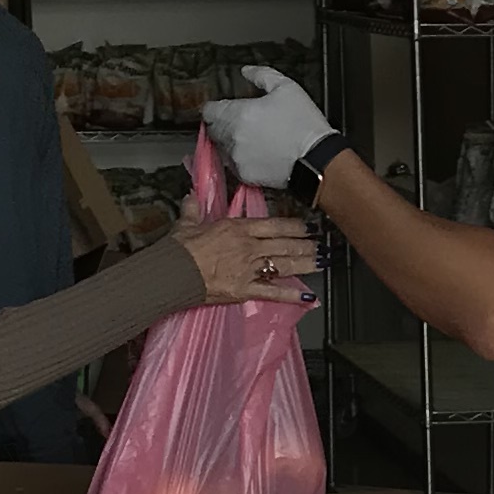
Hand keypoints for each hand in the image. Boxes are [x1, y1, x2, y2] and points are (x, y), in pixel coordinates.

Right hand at [181, 208, 319, 306]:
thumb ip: (193, 209)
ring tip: (320, 263)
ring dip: (305, 264)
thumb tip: (190, 197)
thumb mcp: (186, 224)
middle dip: (305, 245)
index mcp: (237, 229)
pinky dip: (291, 295)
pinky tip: (307, 296)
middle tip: (320, 245)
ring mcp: (249, 269)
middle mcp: (248, 247)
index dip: (294, 226)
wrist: (173, 273)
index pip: (273, 225)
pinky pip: (273, 292)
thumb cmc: (179, 249)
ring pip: (284, 265)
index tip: (306, 227)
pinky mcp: (245, 290)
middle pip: (284, 245)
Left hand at [203, 72, 334, 192]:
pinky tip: (256, 153)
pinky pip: (234, 165)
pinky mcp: (245, 176)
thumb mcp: (286, 87)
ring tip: (250, 138)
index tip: (223, 107)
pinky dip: (240, 159)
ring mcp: (237, 159)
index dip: (215, 107)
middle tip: (240, 122)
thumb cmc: (304, 123)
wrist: (317, 159)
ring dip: (229, 142)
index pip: (209, 111)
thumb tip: (246, 71)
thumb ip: (261, 75)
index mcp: (238, 114)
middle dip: (222, 124)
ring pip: (221, 148)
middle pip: (213, 130)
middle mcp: (232, 138)